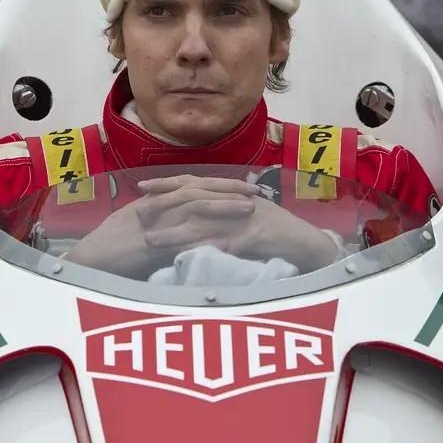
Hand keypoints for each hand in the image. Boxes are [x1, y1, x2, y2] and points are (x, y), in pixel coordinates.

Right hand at [63, 175, 257, 277]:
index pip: (191, 184)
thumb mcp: (135, 229)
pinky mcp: (152, 241)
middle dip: (229, 188)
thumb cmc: (108, 250)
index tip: (242, 185)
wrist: (88, 261)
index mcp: (152, 199)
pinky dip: (207, 233)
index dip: (218, 183)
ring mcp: (153, 221)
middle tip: (256, 189)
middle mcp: (155, 204)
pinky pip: (183, 234)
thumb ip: (158, 222)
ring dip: (225, 204)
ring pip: (195, 204)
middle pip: (198, 187)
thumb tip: (181, 224)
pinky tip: (229, 236)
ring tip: (250, 207)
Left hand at [139, 176, 341, 271]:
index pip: (192, 183)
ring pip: (203, 223)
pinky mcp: (255, 236)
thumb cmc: (273, 232)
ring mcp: (244, 217)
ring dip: (175, 233)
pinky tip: (186, 258)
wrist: (305, 240)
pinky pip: (227, 245)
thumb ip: (218, 216)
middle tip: (137, 213)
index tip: (140, 188)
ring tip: (151, 242)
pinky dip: (206, 251)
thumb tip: (190, 218)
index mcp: (229, 194)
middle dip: (162, 205)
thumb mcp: (241, 218)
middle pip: (192, 199)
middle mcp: (234, 200)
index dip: (166, 184)